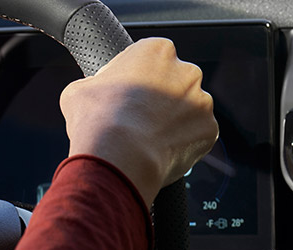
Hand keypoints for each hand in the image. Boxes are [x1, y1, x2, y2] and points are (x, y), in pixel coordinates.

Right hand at [60, 37, 218, 208]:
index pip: (154, 57)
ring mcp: (202, 102)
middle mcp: (187, 71)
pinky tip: (165, 150)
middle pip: (179, 82)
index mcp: (157, 50)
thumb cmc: (98, 119)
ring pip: (192, 110)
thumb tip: (97, 93)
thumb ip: (100, 84)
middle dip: (166, 98)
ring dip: (178, 121)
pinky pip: (199, 136)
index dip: (142, 76)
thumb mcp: (81, 88)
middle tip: (145, 117)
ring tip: (153, 138)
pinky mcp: (210, 130)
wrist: (121, 156)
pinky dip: (186, 143)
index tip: (134, 93)